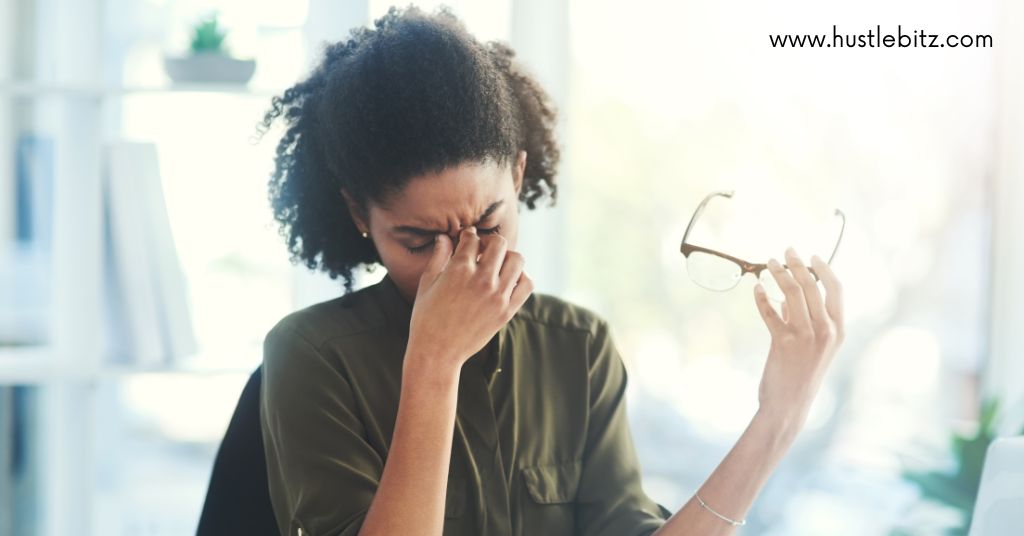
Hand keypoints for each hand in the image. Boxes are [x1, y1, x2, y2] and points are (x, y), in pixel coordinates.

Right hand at [406, 227, 533, 372]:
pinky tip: (507, 281)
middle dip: (489, 242)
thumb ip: (438, 257)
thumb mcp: (427, 284)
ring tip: (496, 266)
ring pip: (517, 260)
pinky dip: (521, 277)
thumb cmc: (426, 319)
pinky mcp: (507, 311)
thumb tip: (443, 237)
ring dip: (507, 257)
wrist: (437, 353)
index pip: (472, 239)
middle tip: (482, 251)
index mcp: (458, 270)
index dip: (468, 236)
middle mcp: (481, 280)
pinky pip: (526, 284)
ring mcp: (497, 296)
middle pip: (498, 243)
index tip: (467, 240)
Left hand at [752, 247, 844, 428]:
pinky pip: (770, 311)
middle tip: (785, 251)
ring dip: (778, 273)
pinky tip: (756, 288)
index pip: (836, 290)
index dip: (825, 269)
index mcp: (838, 331)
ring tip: (768, 263)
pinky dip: (761, 297)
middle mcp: (826, 331)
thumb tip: (788, 297)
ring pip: (792, 293)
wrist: (789, 405)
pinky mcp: (783, 342)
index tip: (812, 255)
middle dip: (797, 264)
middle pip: (812, 286)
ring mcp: (806, 336)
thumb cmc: (801, 375)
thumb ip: (804, 320)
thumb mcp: (814, 347)